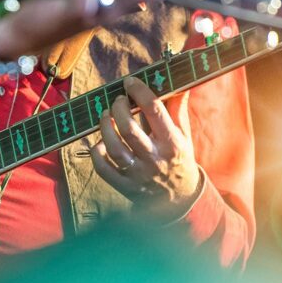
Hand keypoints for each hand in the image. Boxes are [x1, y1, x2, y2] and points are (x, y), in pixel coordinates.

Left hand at [90, 77, 200, 220]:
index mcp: (172, 143)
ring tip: (105, 115)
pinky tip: (100, 142)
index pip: (154, 111)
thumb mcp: (184, 135)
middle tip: (118, 100)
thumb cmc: (179, 160)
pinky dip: (96, 153)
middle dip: (119, 108)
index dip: (139, 92)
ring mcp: (138, 174)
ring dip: (105, 127)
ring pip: (113, 148)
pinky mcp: (124, 186)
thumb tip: (178, 84)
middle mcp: (154, 159)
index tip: (130, 82)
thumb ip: (178, 110)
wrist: (179, 200)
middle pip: (129, 129)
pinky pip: (103, 168)